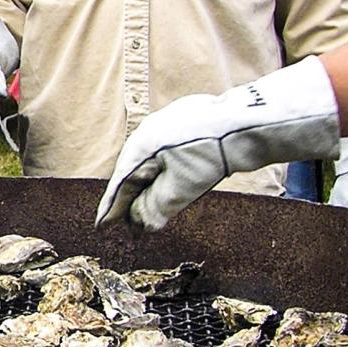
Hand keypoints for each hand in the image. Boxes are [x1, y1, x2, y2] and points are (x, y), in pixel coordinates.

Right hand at [97, 57, 341, 233]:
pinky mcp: (184, 120)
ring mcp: (166, 123)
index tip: (102, 226)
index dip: (111, 208)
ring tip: (144, 203)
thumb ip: (156, 208)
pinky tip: (168, 176)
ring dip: (145, 182)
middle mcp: (148, 132)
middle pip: (132, 171)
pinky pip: (164, 149)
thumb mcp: (181, 189)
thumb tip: (142, 225)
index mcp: (141, 147)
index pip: (120, 184)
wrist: (245, 124)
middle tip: (124, 222)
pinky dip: (160, 168)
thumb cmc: (211, 156)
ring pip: (149, 159)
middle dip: (128, 198)